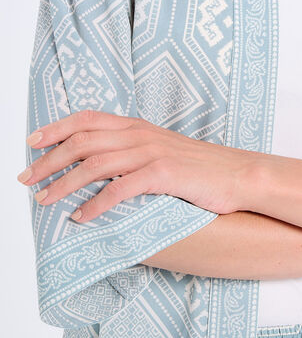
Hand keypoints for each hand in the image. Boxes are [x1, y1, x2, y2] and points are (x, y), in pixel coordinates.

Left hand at [16, 109, 257, 221]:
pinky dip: (95, 204)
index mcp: (137, 126)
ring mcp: (152, 152)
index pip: (87, 119)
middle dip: (48, 160)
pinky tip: (81, 218)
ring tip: (43, 200)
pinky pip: (120, 189)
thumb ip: (132, 151)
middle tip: (26, 179)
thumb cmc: (199, 168)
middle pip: (83, 141)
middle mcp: (140, 134)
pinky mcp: (164, 174)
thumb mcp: (161, 151)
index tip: (31, 143)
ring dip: (64, 184)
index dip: (56, 128)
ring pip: (94, 164)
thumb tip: (98, 166)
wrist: (238, 175)